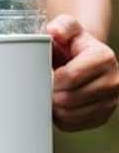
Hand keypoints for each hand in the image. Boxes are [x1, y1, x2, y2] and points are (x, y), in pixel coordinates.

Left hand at [48, 15, 118, 131]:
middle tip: (41, 86)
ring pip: (69, 115)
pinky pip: (71, 125)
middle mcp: (114, 81)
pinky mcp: (101, 118)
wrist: (80, 62)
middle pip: (68, 99)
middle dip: (49, 94)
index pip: (70, 77)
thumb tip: (54, 32)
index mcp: (104, 58)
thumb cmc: (70, 45)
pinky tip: (56, 105)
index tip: (43, 74)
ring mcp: (110, 102)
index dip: (50, 78)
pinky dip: (58, 118)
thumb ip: (62, 27)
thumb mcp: (67, 29)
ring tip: (48, 95)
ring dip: (52, 107)